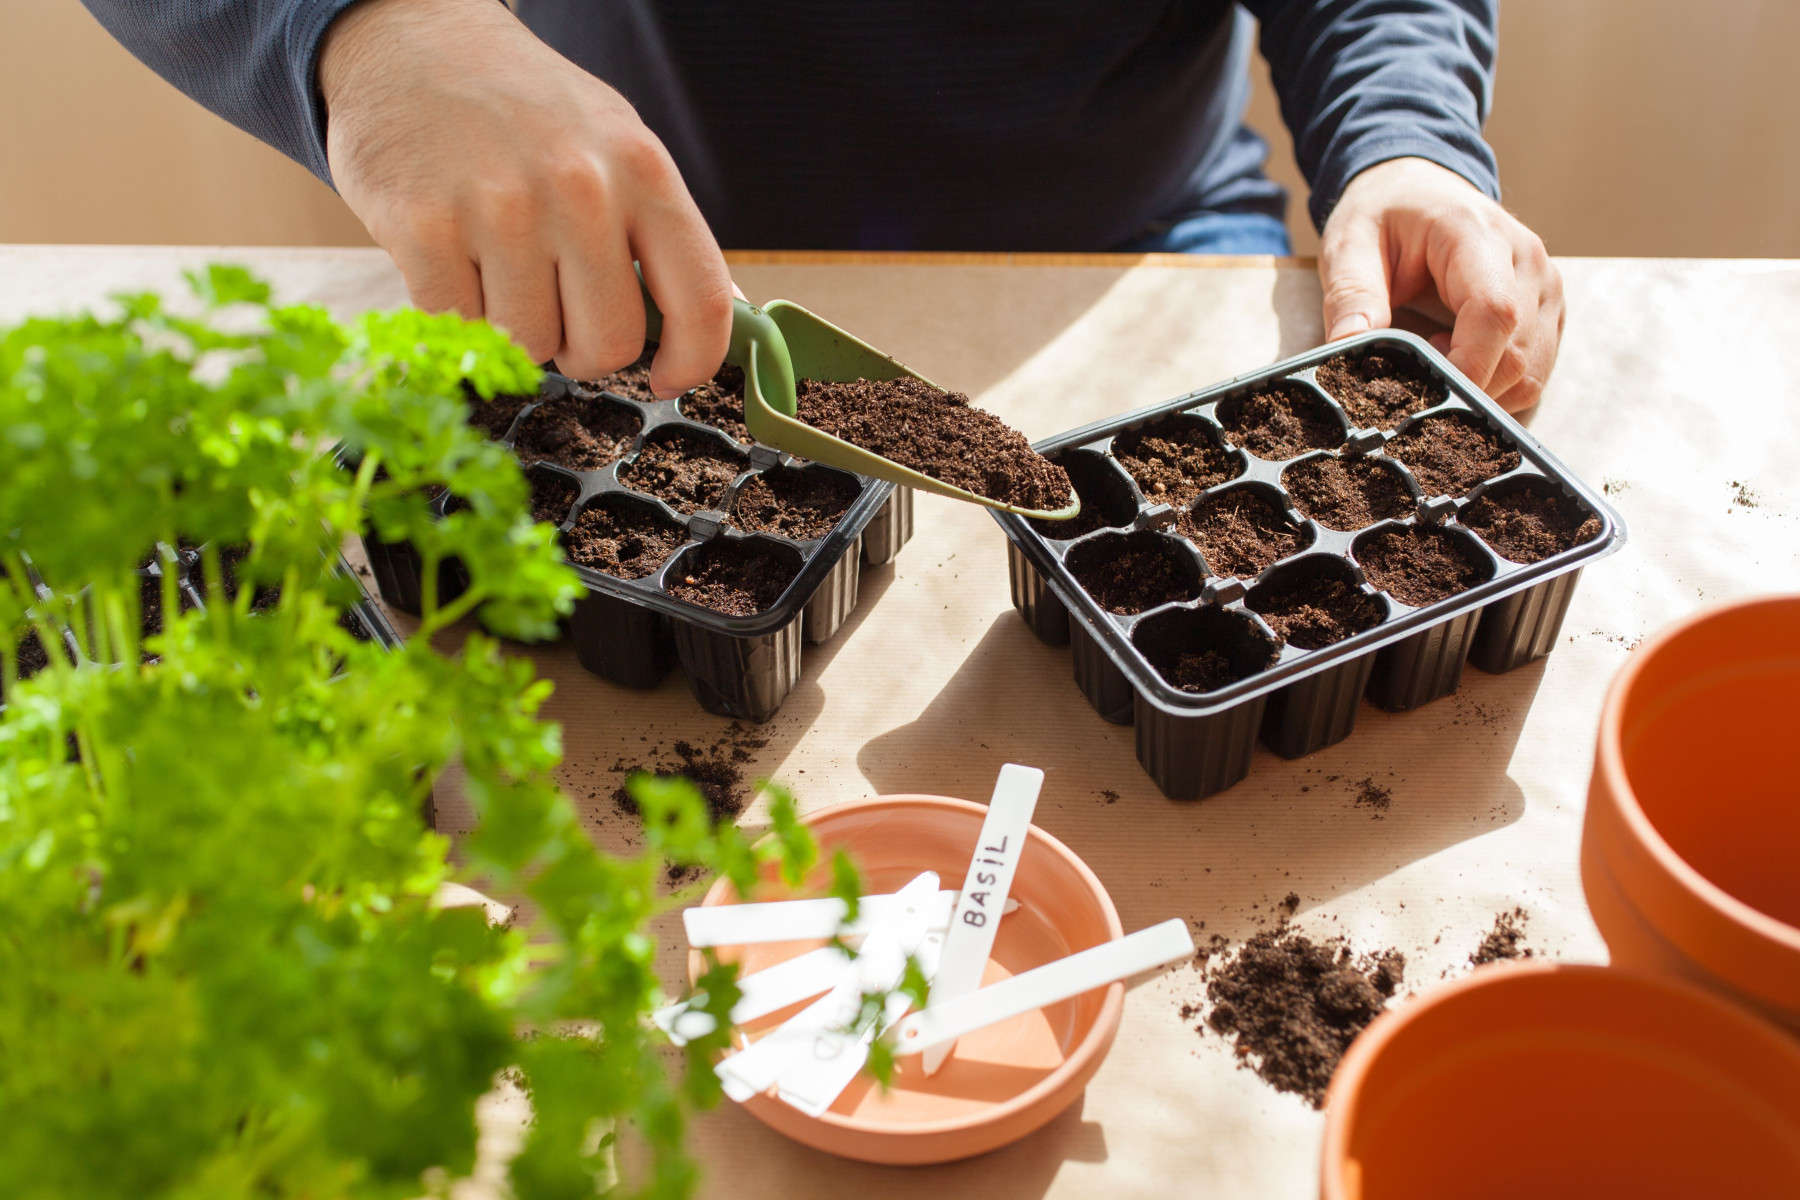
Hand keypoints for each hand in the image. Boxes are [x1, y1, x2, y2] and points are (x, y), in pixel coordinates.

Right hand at [318, 0, 731, 393]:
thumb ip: (656, 231)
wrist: (409, 43)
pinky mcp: (425, 227)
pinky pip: (461, 328)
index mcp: (643, 169)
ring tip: (501, 271)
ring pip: (532, 345)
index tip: (668, 379)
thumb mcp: (615, 143)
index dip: (692, 359)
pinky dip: (457, 315)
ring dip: (516, 330)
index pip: (701, 298)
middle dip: (584, 350)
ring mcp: (501, 208)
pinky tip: (455, 262)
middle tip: (559, 314)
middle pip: (610, 343)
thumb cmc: (524, 108)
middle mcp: (580, 187)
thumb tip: (701, 328)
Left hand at [1318, 158, 1562, 412]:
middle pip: (1516, 354)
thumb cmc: (1383, 216)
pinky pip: (1533, 373)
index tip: (1424, 399)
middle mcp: (1526, 260)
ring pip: (1531, 373)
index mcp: (1477, 235)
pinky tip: (1456, 365)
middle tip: (1412, 388)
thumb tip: (1346, 348)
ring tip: (1433, 366)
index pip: (1493, 312)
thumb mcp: (1349, 247)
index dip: (1466, 367)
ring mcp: (1545, 287)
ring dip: (1481, 393)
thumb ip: (1351, 297)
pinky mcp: (1547, 312)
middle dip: (1465, 391)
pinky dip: (1495, 388)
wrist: (1416, 189)